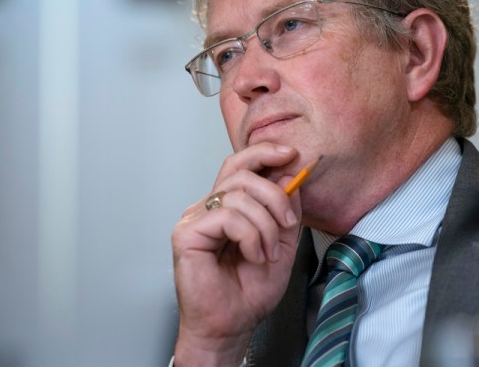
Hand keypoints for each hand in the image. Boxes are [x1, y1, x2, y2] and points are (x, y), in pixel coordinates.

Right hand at [172, 143, 301, 365]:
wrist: (232, 324)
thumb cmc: (249, 291)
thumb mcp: (282, 243)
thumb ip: (286, 210)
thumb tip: (292, 177)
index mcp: (228, 206)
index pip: (241, 165)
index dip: (265, 153)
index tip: (292, 155)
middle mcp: (209, 207)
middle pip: (241, 173)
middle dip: (273, 193)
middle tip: (286, 220)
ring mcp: (195, 219)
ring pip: (237, 195)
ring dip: (264, 225)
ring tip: (266, 253)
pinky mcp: (186, 234)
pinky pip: (227, 217)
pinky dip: (249, 236)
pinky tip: (252, 255)